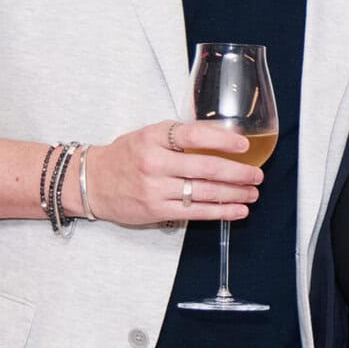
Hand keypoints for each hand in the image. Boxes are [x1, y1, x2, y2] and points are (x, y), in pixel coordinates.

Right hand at [80, 120, 264, 228]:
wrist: (91, 181)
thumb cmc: (126, 155)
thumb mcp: (149, 135)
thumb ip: (179, 136)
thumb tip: (222, 137)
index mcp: (154, 137)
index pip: (194, 135)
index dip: (223, 140)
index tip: (245, 145)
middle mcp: (154, 162)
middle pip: (206, 168)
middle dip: (238, 173)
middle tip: (257, 175)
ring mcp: (155, 188)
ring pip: (204, 192)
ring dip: (235, 194)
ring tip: (252, 192)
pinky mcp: (156, 210)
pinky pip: (195, 212)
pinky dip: (220, 212)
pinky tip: (237, 210)